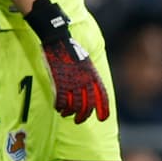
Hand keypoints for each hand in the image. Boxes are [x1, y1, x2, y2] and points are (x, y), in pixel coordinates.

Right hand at [25, 0, 110, 123]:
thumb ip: (89, 76)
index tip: (103, 119)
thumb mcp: (86, 63)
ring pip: (74, 105)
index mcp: (93, 75)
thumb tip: (91, 90)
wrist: (58, 39)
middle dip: (84, 116)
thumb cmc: (71, 50)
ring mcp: (71, 81)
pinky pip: (61, 100)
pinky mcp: (58, 81)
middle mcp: (84, 80)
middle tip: (80, 121)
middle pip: (88, 104)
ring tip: (67, 115)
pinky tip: (58, 108)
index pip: (102, 96)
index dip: (103, 109)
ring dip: (71, 113)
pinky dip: (60, 107)